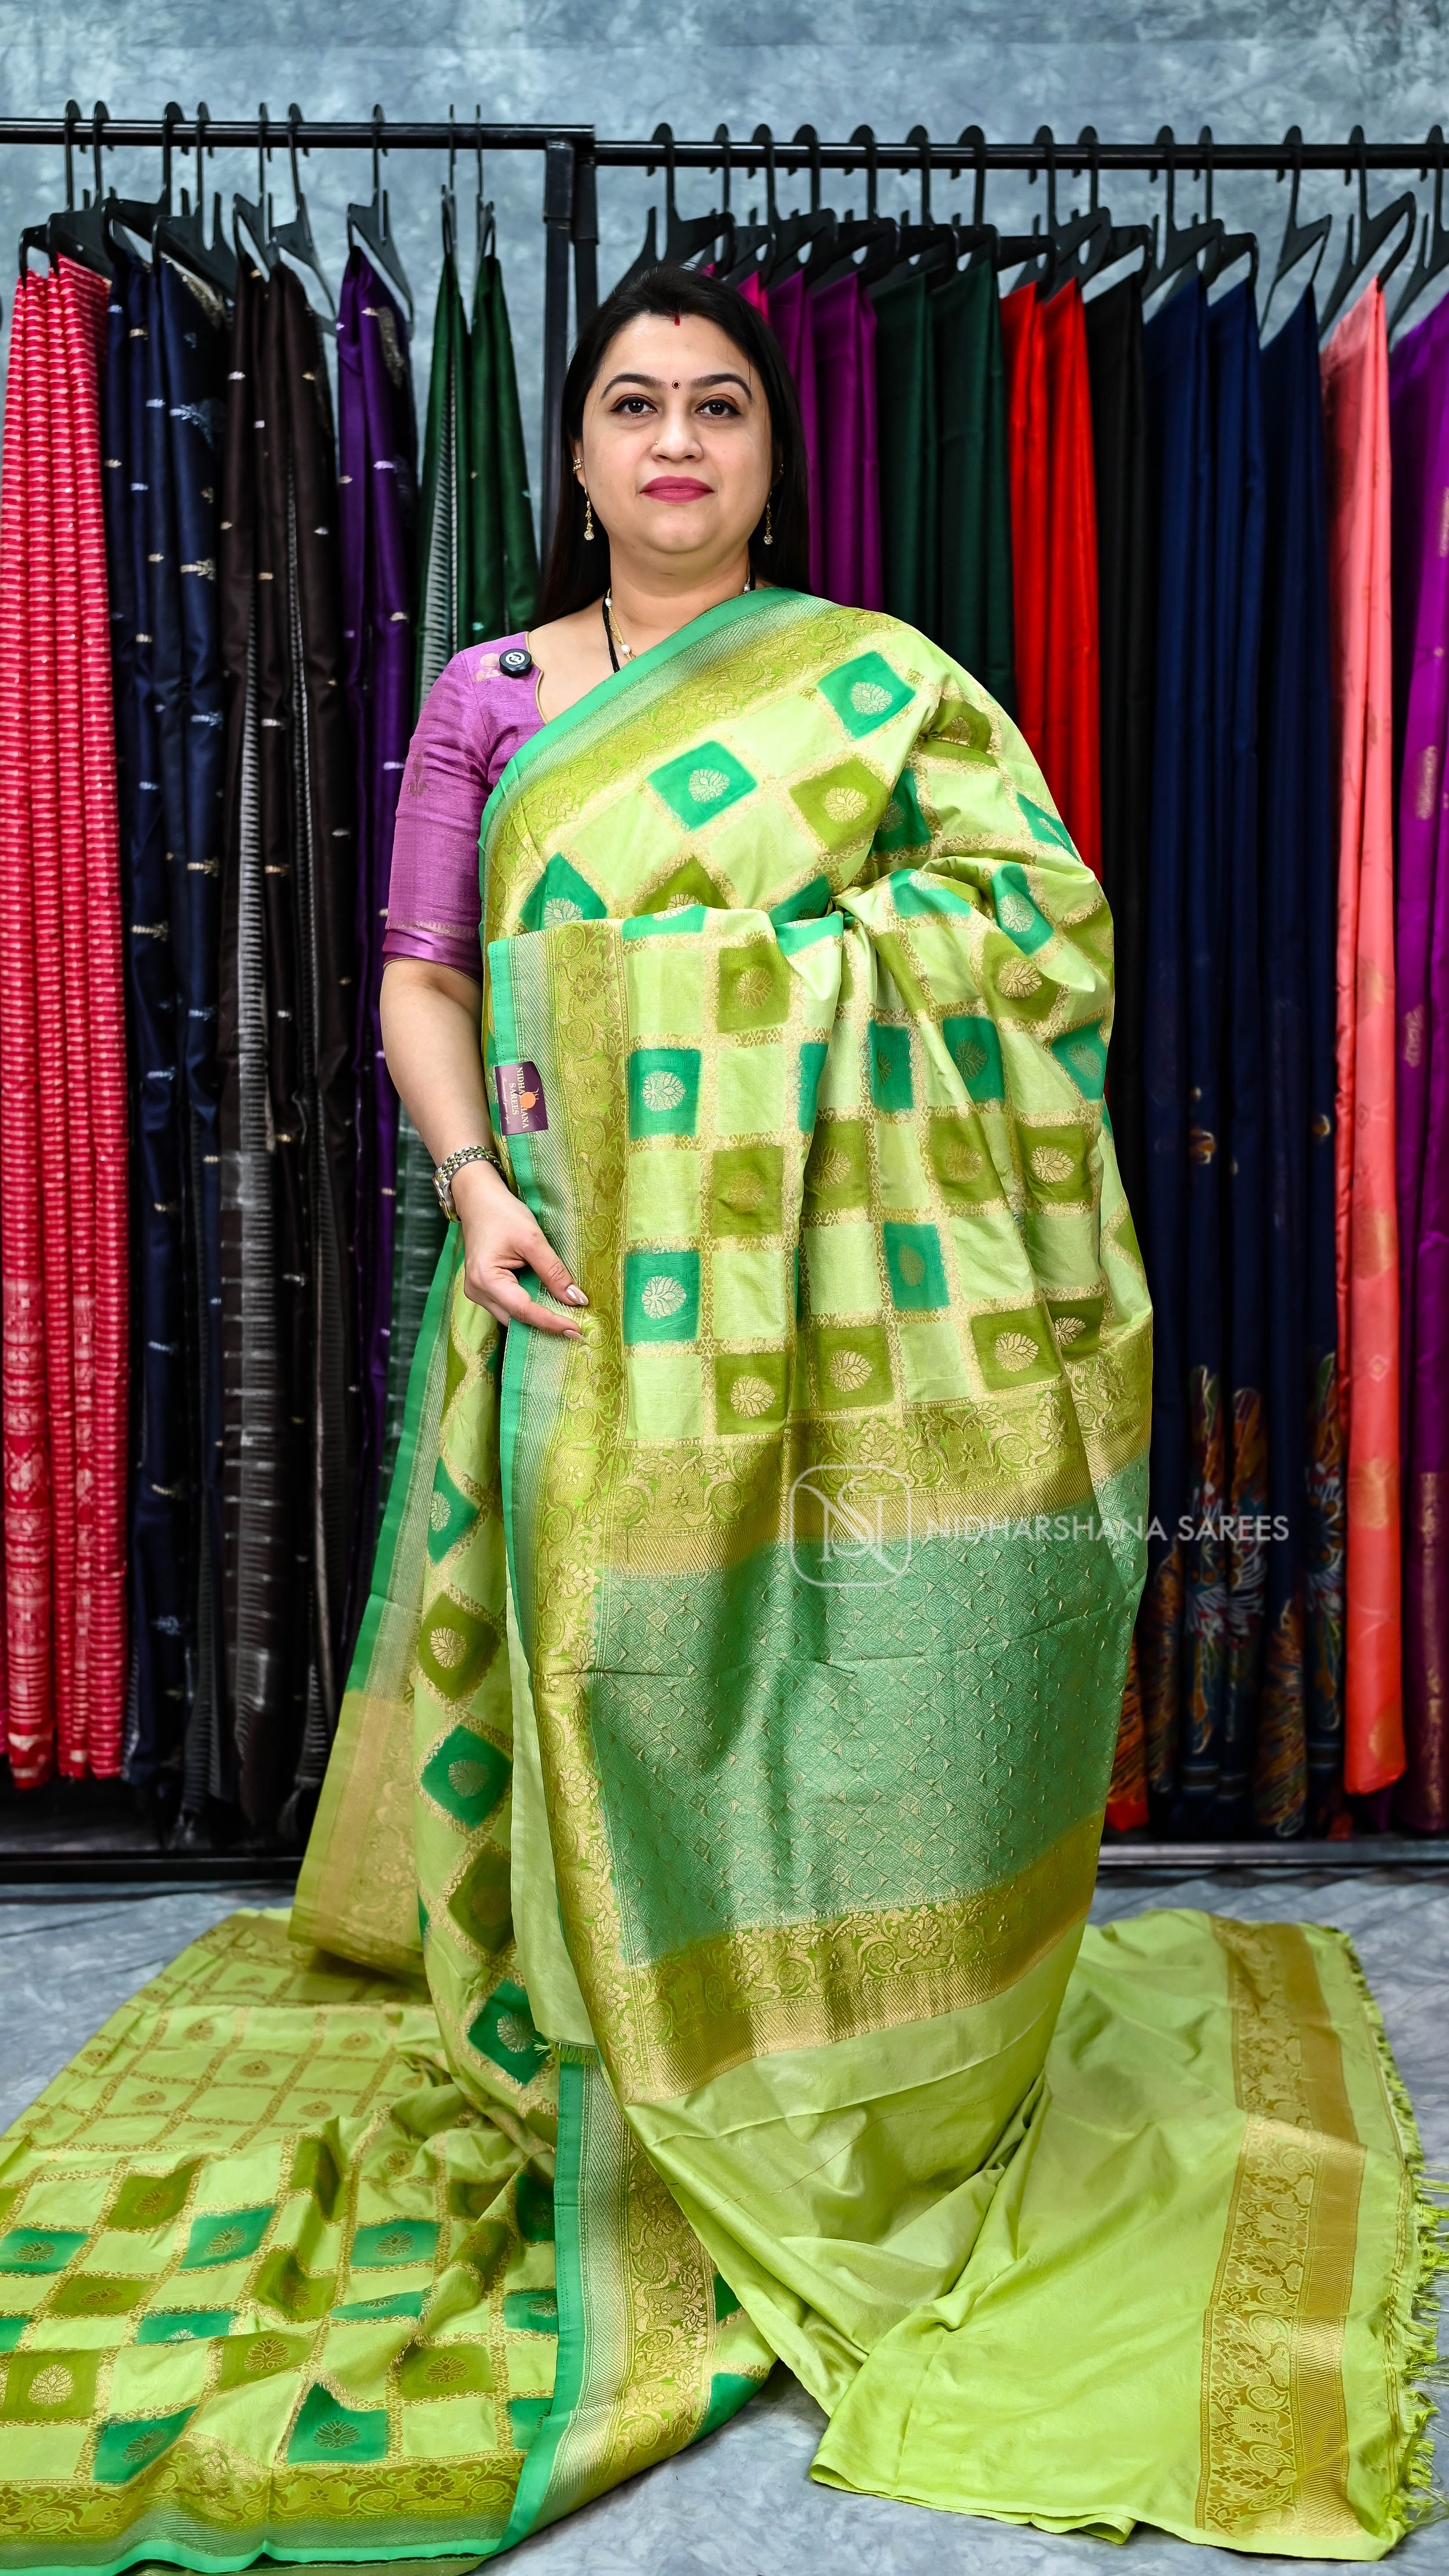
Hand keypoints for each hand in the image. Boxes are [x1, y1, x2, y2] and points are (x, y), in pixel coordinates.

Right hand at [451, 1157, 587, 1337]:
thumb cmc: (503, 1214)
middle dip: (545, 1326)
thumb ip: (554, 1271)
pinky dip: (528, 1308)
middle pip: (515, 1319)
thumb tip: (576, 1300)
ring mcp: (477, 1292)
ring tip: (566, 1319)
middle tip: (577, 1329)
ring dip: (537, 1319)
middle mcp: (477, 1292)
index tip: (577, 1330)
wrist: (478, 1200)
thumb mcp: (533, 1239)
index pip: (523, 1310)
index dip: (551, 1323)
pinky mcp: (483, 1289)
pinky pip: (508, 1307)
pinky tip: (547, 1306)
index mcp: (486, 1279)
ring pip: (511, 1317)